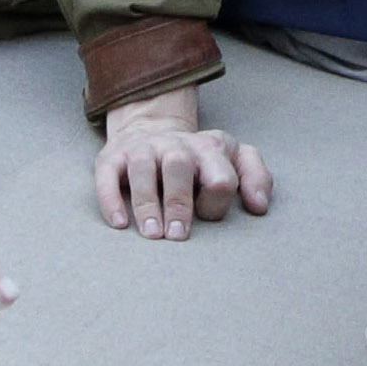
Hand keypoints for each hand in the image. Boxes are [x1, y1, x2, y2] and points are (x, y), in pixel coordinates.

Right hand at [92, 89, 273, 242]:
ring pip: (143, 169)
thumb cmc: (198, 160)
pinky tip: (119, 223)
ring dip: (147, 203)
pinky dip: (111, 199)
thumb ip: (256, 177)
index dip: (215, 201)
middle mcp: (175, 144)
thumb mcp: (233, 158)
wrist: (149, 130)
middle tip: (178, 236)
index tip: (205, 217)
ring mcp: (142, 149)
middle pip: (179, 166)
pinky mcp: (112, 156)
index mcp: (209, 148)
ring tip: (152, 234)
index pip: (220, 175)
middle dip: (179, 203)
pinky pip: (107, 174)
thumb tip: (259, 206)